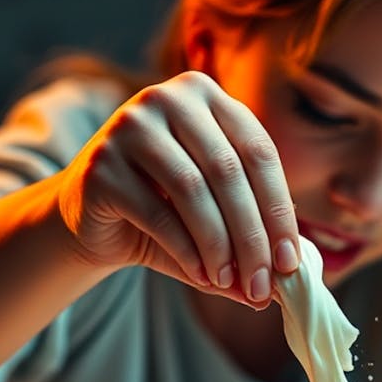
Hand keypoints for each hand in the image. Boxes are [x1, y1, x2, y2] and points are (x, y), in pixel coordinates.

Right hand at [56, 71, 299, 306]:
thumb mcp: (215, 218)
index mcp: (207, 95)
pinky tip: (202, 276)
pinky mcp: (101, 164)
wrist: (91, 220)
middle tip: (263, 285)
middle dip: (252, 236)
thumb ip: (249, 239)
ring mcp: (129, 125)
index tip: (290, 262)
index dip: (280, 210)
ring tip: (229, 283)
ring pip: (193, 190)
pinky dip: (186, 250)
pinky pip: (156, 211)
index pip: (259, 152)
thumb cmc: (164, 213)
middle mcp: (168, 98)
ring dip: (219, 246)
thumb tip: (287, 281)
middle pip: (228, 171)